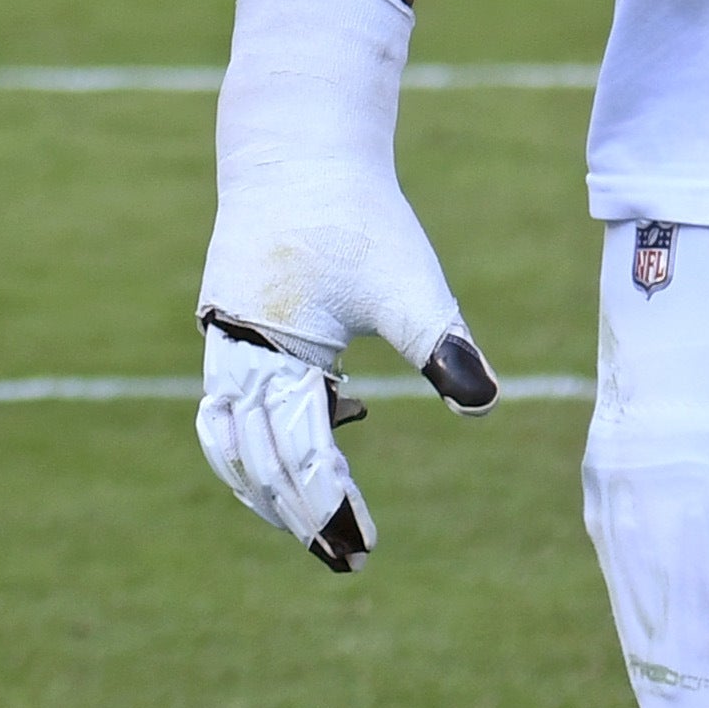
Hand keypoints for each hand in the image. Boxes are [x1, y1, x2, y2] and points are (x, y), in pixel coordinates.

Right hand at [195, 0, 497, 571]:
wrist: (297, 147)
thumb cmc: (358, 214)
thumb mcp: (408, 279)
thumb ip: (441, 342)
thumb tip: (484, 402)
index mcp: (274, 345)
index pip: (296, 450)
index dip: (326, 505)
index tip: (360, 548)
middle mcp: (236, 352)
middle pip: (256, 460)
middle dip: (297, 514)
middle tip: (347, 560)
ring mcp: (224, 344)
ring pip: (231, 442)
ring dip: (269, 490)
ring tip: (316, 527)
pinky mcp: (229, 333)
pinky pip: (233, 411)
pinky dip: (262, 446)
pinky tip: (329, 440)